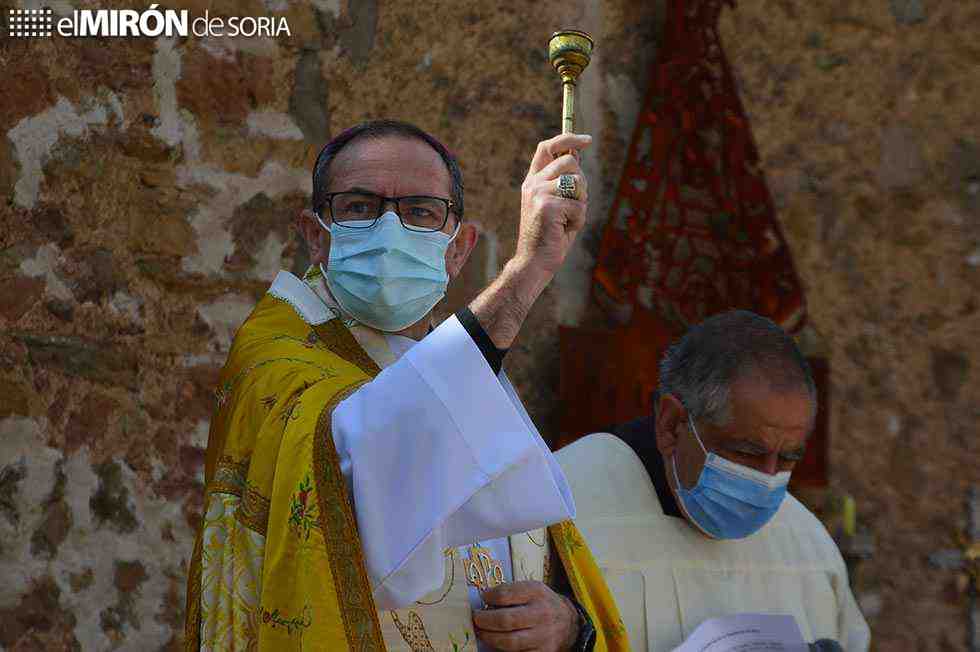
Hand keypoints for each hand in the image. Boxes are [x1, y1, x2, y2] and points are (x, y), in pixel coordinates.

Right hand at [466, 133, 591, 349]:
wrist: (534, 263)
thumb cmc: (550, 236)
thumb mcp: (558, 203)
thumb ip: (566, 181)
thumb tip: (578, 154)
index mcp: (533, 180)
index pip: (547, 147)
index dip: (568, 138)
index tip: (587, 140)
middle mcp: (533, 183)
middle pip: (570, 162)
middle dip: (582, 183)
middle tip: (575, 204)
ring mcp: (538, 193)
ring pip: (578, 183)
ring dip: (581, 204)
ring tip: (567, 220)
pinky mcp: (547, 206)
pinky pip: (579, 206)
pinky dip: (578, 221)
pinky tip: (564, 230)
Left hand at [472, 580, 579, 651]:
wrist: (568, 622)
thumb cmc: (542, 603)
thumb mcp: (532, 589)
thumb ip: (511, 592)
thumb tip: (484, 601)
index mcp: (536, 592)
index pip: (506, 594)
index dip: (489, 597)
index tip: (483, 598)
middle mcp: (541, 613)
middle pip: (506, 620)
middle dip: (485, 621)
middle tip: (476, 619)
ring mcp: (542, 635)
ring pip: (510, 642)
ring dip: (490, 638)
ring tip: (481, 632)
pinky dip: (502, 650)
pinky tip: (495, 643)